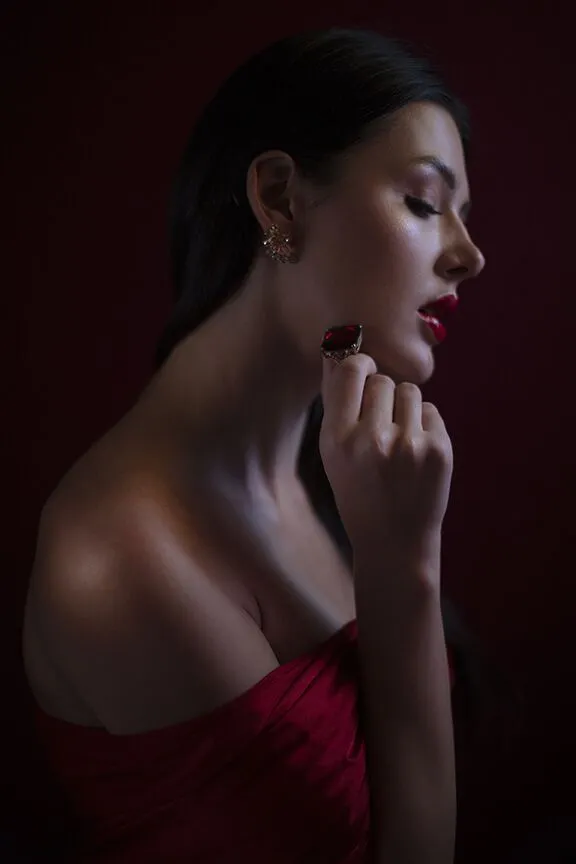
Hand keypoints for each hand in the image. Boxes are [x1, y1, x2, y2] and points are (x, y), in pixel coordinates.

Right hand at [319, 353, 452, 560]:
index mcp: (338, 439)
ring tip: (398, 440)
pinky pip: (431, 411)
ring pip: (409, 391)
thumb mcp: (332, 454)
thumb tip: (336, 350)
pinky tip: (416, 454)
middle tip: (380, 424)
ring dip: (404, 408)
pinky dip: (424, 426)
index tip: (362, 372)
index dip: (359, 365)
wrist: (394, 541)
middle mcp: (372, 439)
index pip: (350, 370)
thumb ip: (335, 403)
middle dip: (382, 395)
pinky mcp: (439, 450)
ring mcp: (409, 444)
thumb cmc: (358, 492)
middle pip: (382, 380)